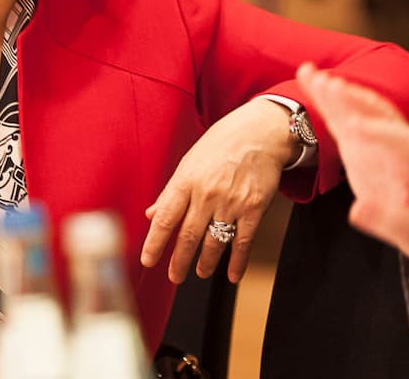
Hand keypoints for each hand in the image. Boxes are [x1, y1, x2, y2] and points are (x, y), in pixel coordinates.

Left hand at [141, 99, 292, 282]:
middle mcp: (207, 194)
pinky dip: (237, 262)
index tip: (148, 261)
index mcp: (187, 180)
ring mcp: (231, 202)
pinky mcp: (254, 208)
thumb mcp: (190, 161)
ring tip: (200, 272)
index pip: (165, 218)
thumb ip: (172, 191)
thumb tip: (151, 215)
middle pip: (188, 236)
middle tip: (175, 277)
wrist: (261, 132)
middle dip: (178, 261)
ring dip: (205, 263)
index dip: (155, 243)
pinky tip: (232, 274)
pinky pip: (243, 241)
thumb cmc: (222, 143)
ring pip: (214, 243)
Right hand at [295, 63, 408, 263]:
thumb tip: (357, 211)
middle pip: (379, 114)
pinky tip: (312, 80)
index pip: (402, 142)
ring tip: (311, 74)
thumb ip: (390, 221)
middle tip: (327, 85)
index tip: (354, 128)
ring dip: (338, 91)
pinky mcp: (366, 139)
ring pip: (361, 108)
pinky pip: (348, 114)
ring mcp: (384, 136)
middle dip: (353, 100)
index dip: (379, 134)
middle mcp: (405, 139)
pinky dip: (330, 98)